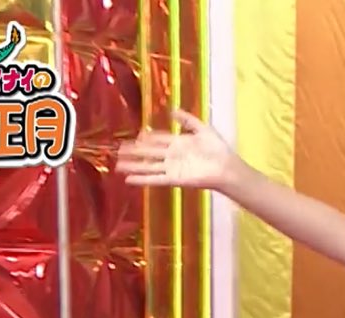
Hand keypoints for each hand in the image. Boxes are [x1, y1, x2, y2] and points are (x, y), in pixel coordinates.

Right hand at [118, 110, 247, 192]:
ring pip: (148, 166)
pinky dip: (142, 179)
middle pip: (149, 152)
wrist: (226, 167)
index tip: (134, 136)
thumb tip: (172, 110)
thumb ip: (187, 120)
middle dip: (134, 151)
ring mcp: (172, 168)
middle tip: (118, 150)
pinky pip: (155, 179)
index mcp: (178, 143)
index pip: (158, 139)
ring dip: (133, 166)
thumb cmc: (217, 149)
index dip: (146, 138)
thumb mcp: (203, 129)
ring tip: (118, 165)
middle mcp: (172, 156)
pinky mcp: (174, 179)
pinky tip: (129, 179)